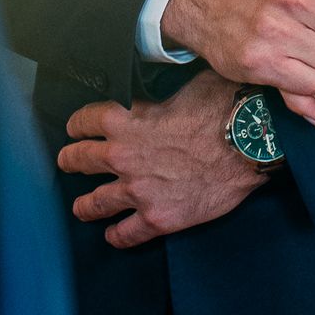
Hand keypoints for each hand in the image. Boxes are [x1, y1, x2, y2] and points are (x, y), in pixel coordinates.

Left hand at [59, 76, 264, 247]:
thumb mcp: (185, 84)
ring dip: (84, 205)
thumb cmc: (222, 107)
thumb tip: (165, 79)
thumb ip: (163, 87)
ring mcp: (137, 190)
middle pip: (80, 159)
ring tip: (81, 207)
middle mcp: (122, 155)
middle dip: (70, 160)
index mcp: (126, 119)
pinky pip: (125, 234)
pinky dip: (116, 236)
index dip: (77, 124)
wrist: (247, 143)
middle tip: (68, 162)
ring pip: (94, 202)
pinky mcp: (157, 218)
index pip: (85, 121)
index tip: (75, 129)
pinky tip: (113, 235)